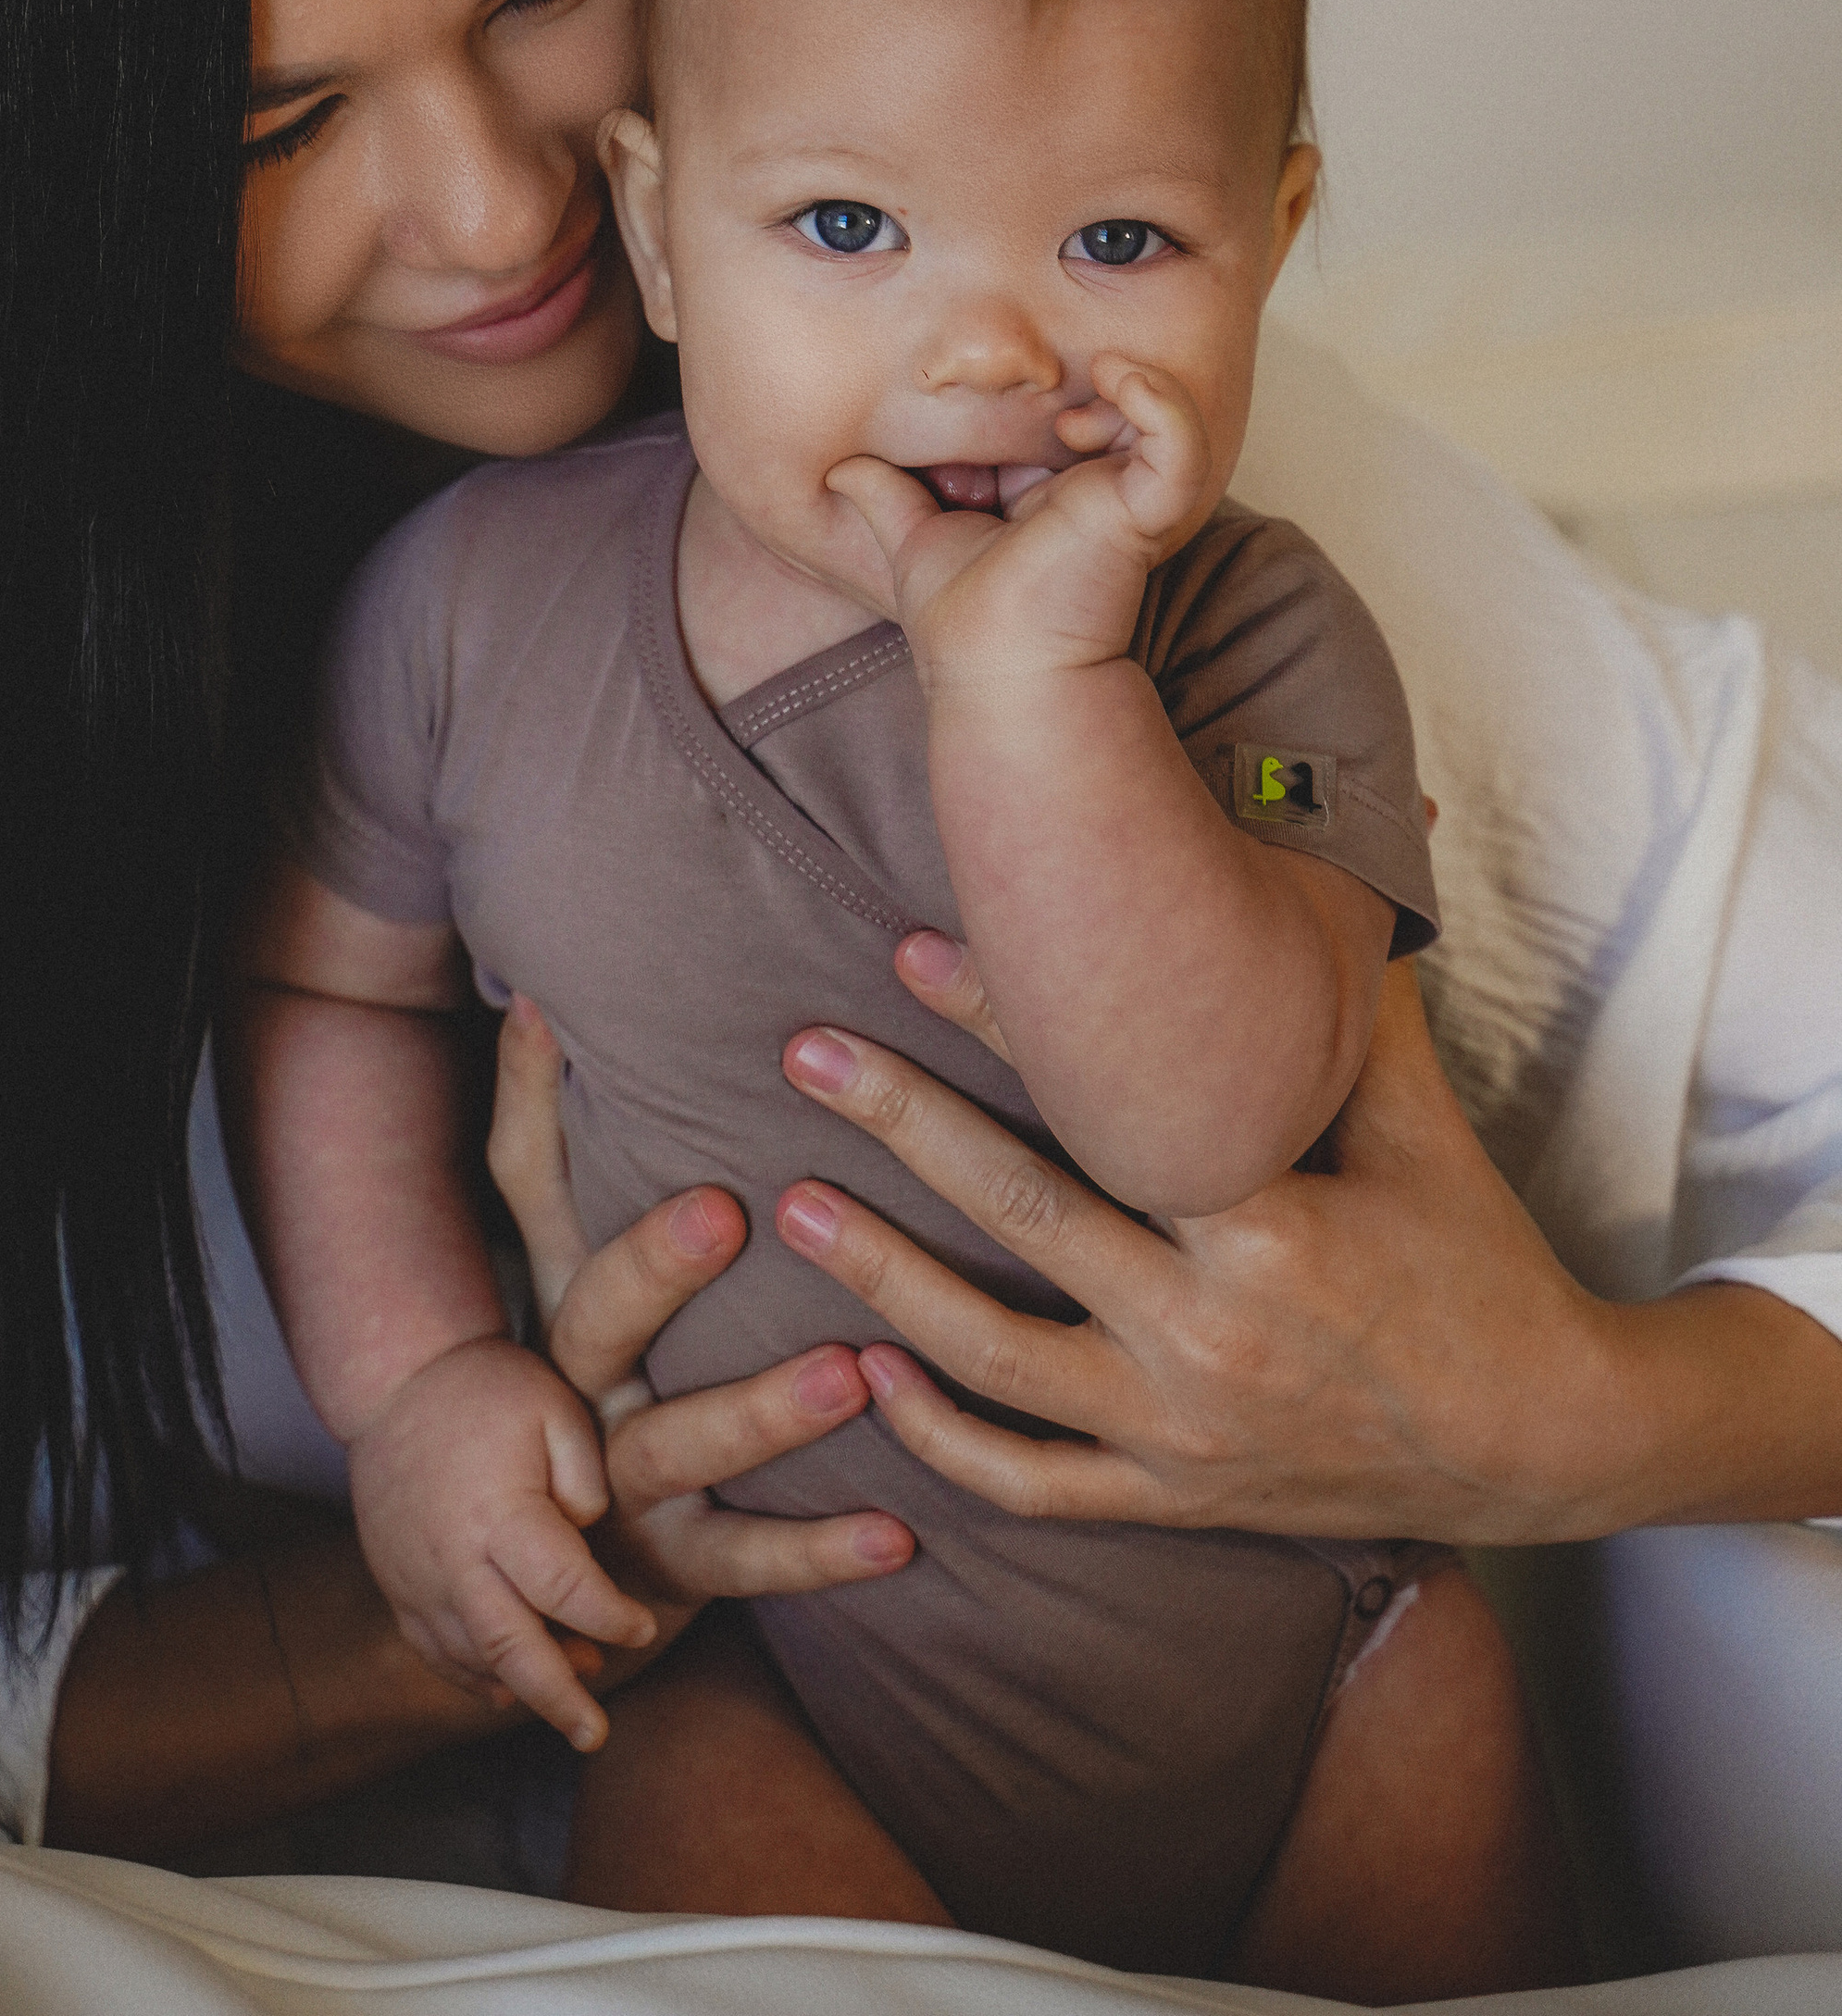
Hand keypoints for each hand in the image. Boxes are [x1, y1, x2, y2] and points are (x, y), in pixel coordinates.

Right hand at [343, 1332, 656, 1750]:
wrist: (398, 1382)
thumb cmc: (488, 1391)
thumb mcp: (555, 1407)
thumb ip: (587, 1475)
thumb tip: (591, 1533)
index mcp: (499, 1515)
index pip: (564, 1588)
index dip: (609, 1616)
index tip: (642, 1624)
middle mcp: (453, 1560)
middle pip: (510, 1650)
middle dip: (559, 1698)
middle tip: (595, 1735)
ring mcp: (418, 1580)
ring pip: (472, 1660)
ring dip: (522, 1687)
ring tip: (572, 1698)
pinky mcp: (398, 1586)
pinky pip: (436, 1651)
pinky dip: (473, 1677)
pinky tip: (507, 1687)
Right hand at [489, 997, 915, 1622]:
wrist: (544, 1578)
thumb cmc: (596, 1367)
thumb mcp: (563, 1255)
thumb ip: (554, 1131)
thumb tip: (539, 983)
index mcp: (557, 1291)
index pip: (528, 1187)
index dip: (534, 1103)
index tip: (555, 1015)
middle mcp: (575, 1385)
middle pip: (595, 1320)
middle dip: (654, 1266)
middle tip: (730, 1209)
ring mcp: (619, 1486)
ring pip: (679, 1447)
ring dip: (761, 1412)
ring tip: (852, 1371)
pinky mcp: (671, 1573)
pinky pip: (747, 1563)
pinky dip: (822, 1551)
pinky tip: (901, 1534)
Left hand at [777, 959, 1642, 1544]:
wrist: (1544, 1440)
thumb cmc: (1478, 1257)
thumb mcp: (1419, 1119)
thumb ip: (1351, 990)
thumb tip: (1339, 837)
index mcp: (1271, 1233)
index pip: (1105, 1113)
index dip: (1005, 1026)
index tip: (911, 950)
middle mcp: (1210, 1341)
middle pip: (1022, 1220)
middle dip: (901, 1127)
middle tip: (804, 1054)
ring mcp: (1182, 1435)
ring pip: (993, 1365)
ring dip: (883, 1282)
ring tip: (793, 1209)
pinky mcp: (1174, 1500)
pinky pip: (1032, 1485)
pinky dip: (942, 1443)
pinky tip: (869, 1376)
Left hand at [826, 357, 1210, 682]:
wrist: (997, 677)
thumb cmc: (964, 627)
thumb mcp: (915, 545)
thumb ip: (885, 500)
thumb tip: (838, 468)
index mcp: (1052, 497)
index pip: (1054, 419)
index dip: (1025, 399)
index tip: (981, 402)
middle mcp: (1097, 494)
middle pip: (1108, 408)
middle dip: (1078, 383)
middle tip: (1029, 394)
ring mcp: (1128, 500)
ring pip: (1161, 416)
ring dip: (1129, 386)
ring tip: (1079, 401)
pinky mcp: (1147, 510)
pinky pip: (1180, 442)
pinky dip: (1163, 402)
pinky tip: (1122, 381)